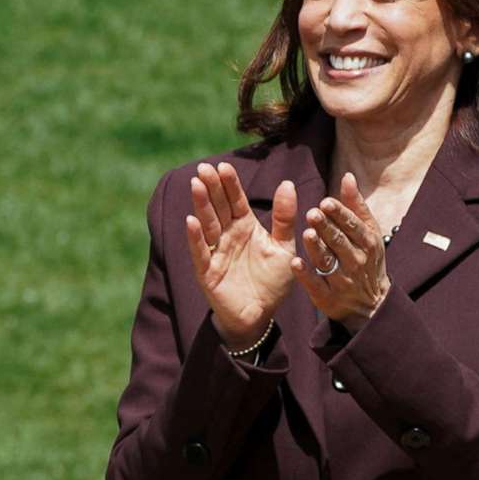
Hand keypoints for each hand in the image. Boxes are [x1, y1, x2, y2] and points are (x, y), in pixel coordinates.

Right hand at [183, 162, 295, 346]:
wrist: (261, 313)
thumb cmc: (272, 281)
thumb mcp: (284, 246)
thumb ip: (284, 217)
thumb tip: (287, 183)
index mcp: (245, 226)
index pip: (236, 200)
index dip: (229, 184)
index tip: (223, 166)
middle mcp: (227, 235)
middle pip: (218, 207)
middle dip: (211, 187)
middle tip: (203, 168)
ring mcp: (215, 252)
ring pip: (207, 224)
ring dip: (201, 205)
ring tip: (196, 185)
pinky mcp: (207, 271)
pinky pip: (200, 251)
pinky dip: (195, 237)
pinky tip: (191, 221)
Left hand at [295, 172, 390, 326]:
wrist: (371, 303)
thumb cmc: (367, 259)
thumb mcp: (368, 233)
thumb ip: (356, 206)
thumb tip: (347, 177)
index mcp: (368, 242)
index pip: (353, 225)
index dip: (340, 214)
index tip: (326, 201)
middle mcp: (356, 260)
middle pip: (340, 242)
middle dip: (327, 227)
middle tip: (312, 213)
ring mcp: (343, 280)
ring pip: (328, 262)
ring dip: (317, 248)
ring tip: (306, 233)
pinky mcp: (328, 297)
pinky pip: (316, 285)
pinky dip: (306, 275)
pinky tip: (295, 263)